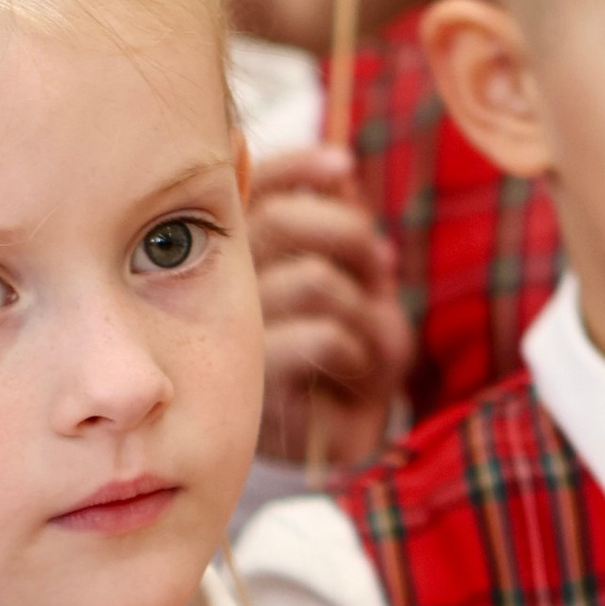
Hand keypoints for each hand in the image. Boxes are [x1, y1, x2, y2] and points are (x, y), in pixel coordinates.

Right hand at [248, 143, 412, 469]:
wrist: (334, 438)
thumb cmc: (344, 352)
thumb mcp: (352, 281)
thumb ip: (341, 227)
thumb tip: (341, 177)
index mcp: (237, 256)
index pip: (249, 188)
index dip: (295, 167)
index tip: (344, 167)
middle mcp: (221, 290)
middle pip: (281, 220)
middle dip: (352, 237)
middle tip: (384, 272)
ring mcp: (234, 337)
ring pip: (315, 280)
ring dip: (369, 308)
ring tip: (380, 341)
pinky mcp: (256, 384)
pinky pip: (323, 336)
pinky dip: (361, 350)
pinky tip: (358, 369)